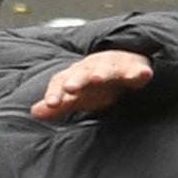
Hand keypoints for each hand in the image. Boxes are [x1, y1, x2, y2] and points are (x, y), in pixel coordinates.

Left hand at [31, 50, 155, 119]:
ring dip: (102, 72)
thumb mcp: (77, 96)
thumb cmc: (95, 85)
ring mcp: (114, 66)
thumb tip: (34, 113)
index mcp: (75, 75)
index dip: (56, 92)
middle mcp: (92, 68)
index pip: (61, 81)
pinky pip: (137, 69)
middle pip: (82, 72)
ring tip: (98, 78)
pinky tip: (143, 74)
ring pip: (107, 68)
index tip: (52, 104)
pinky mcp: (134, 67)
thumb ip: (59, 105)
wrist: (122, 63)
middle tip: (70, 88)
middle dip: (76, 80)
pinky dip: (140, 71)